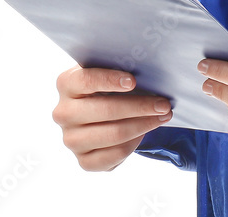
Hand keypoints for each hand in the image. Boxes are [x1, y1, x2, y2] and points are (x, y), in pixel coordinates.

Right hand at [52, 66, 172, 170]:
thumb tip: (149, 71)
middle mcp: (63, 113)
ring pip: (113, 134)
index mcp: (66, 84)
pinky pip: (114, 155)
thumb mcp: (110, 71)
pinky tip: (144, 132)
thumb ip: (121, 67)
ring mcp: (71, 139)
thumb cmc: (110, 85)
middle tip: (164, 104)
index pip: (86, 80)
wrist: (100, 112)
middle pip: (105, 110)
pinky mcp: (83, 160)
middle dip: (140, 107)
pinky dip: (134, 144)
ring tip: (163, 116)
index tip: (133, 81)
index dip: (110, 80)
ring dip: (143, 125)